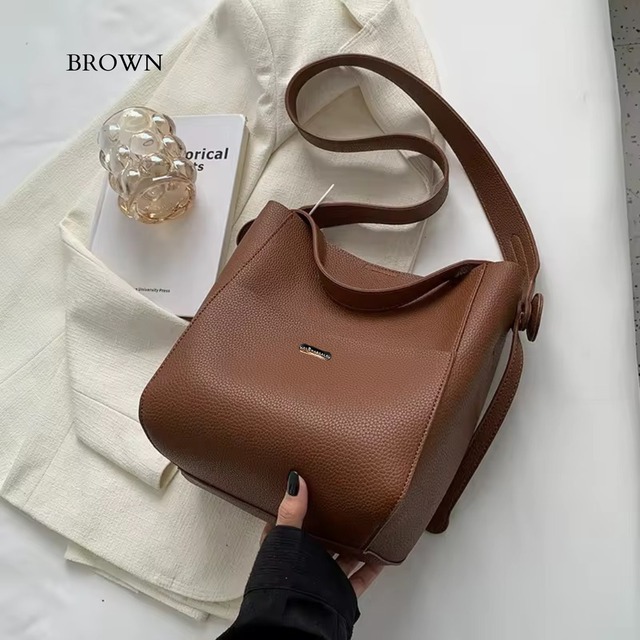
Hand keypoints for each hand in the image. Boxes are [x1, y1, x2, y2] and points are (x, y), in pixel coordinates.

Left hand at [261, 472, 382, 596]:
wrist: (295, 618)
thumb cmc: (281, 578)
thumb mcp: (284, 536)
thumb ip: (292, 510)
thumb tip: (296, 479)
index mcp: (284, 549)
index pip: (290, 524)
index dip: (299, 507)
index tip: (311, 490)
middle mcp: (303, 563)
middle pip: (319, 539)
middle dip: (330, 524)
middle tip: (345, 502)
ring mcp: (323, 577)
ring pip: (341, 557)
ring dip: (352, 543)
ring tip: (366, 521)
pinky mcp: (340, 591)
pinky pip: (361, 576)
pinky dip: (372, 566)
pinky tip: (381, 554)